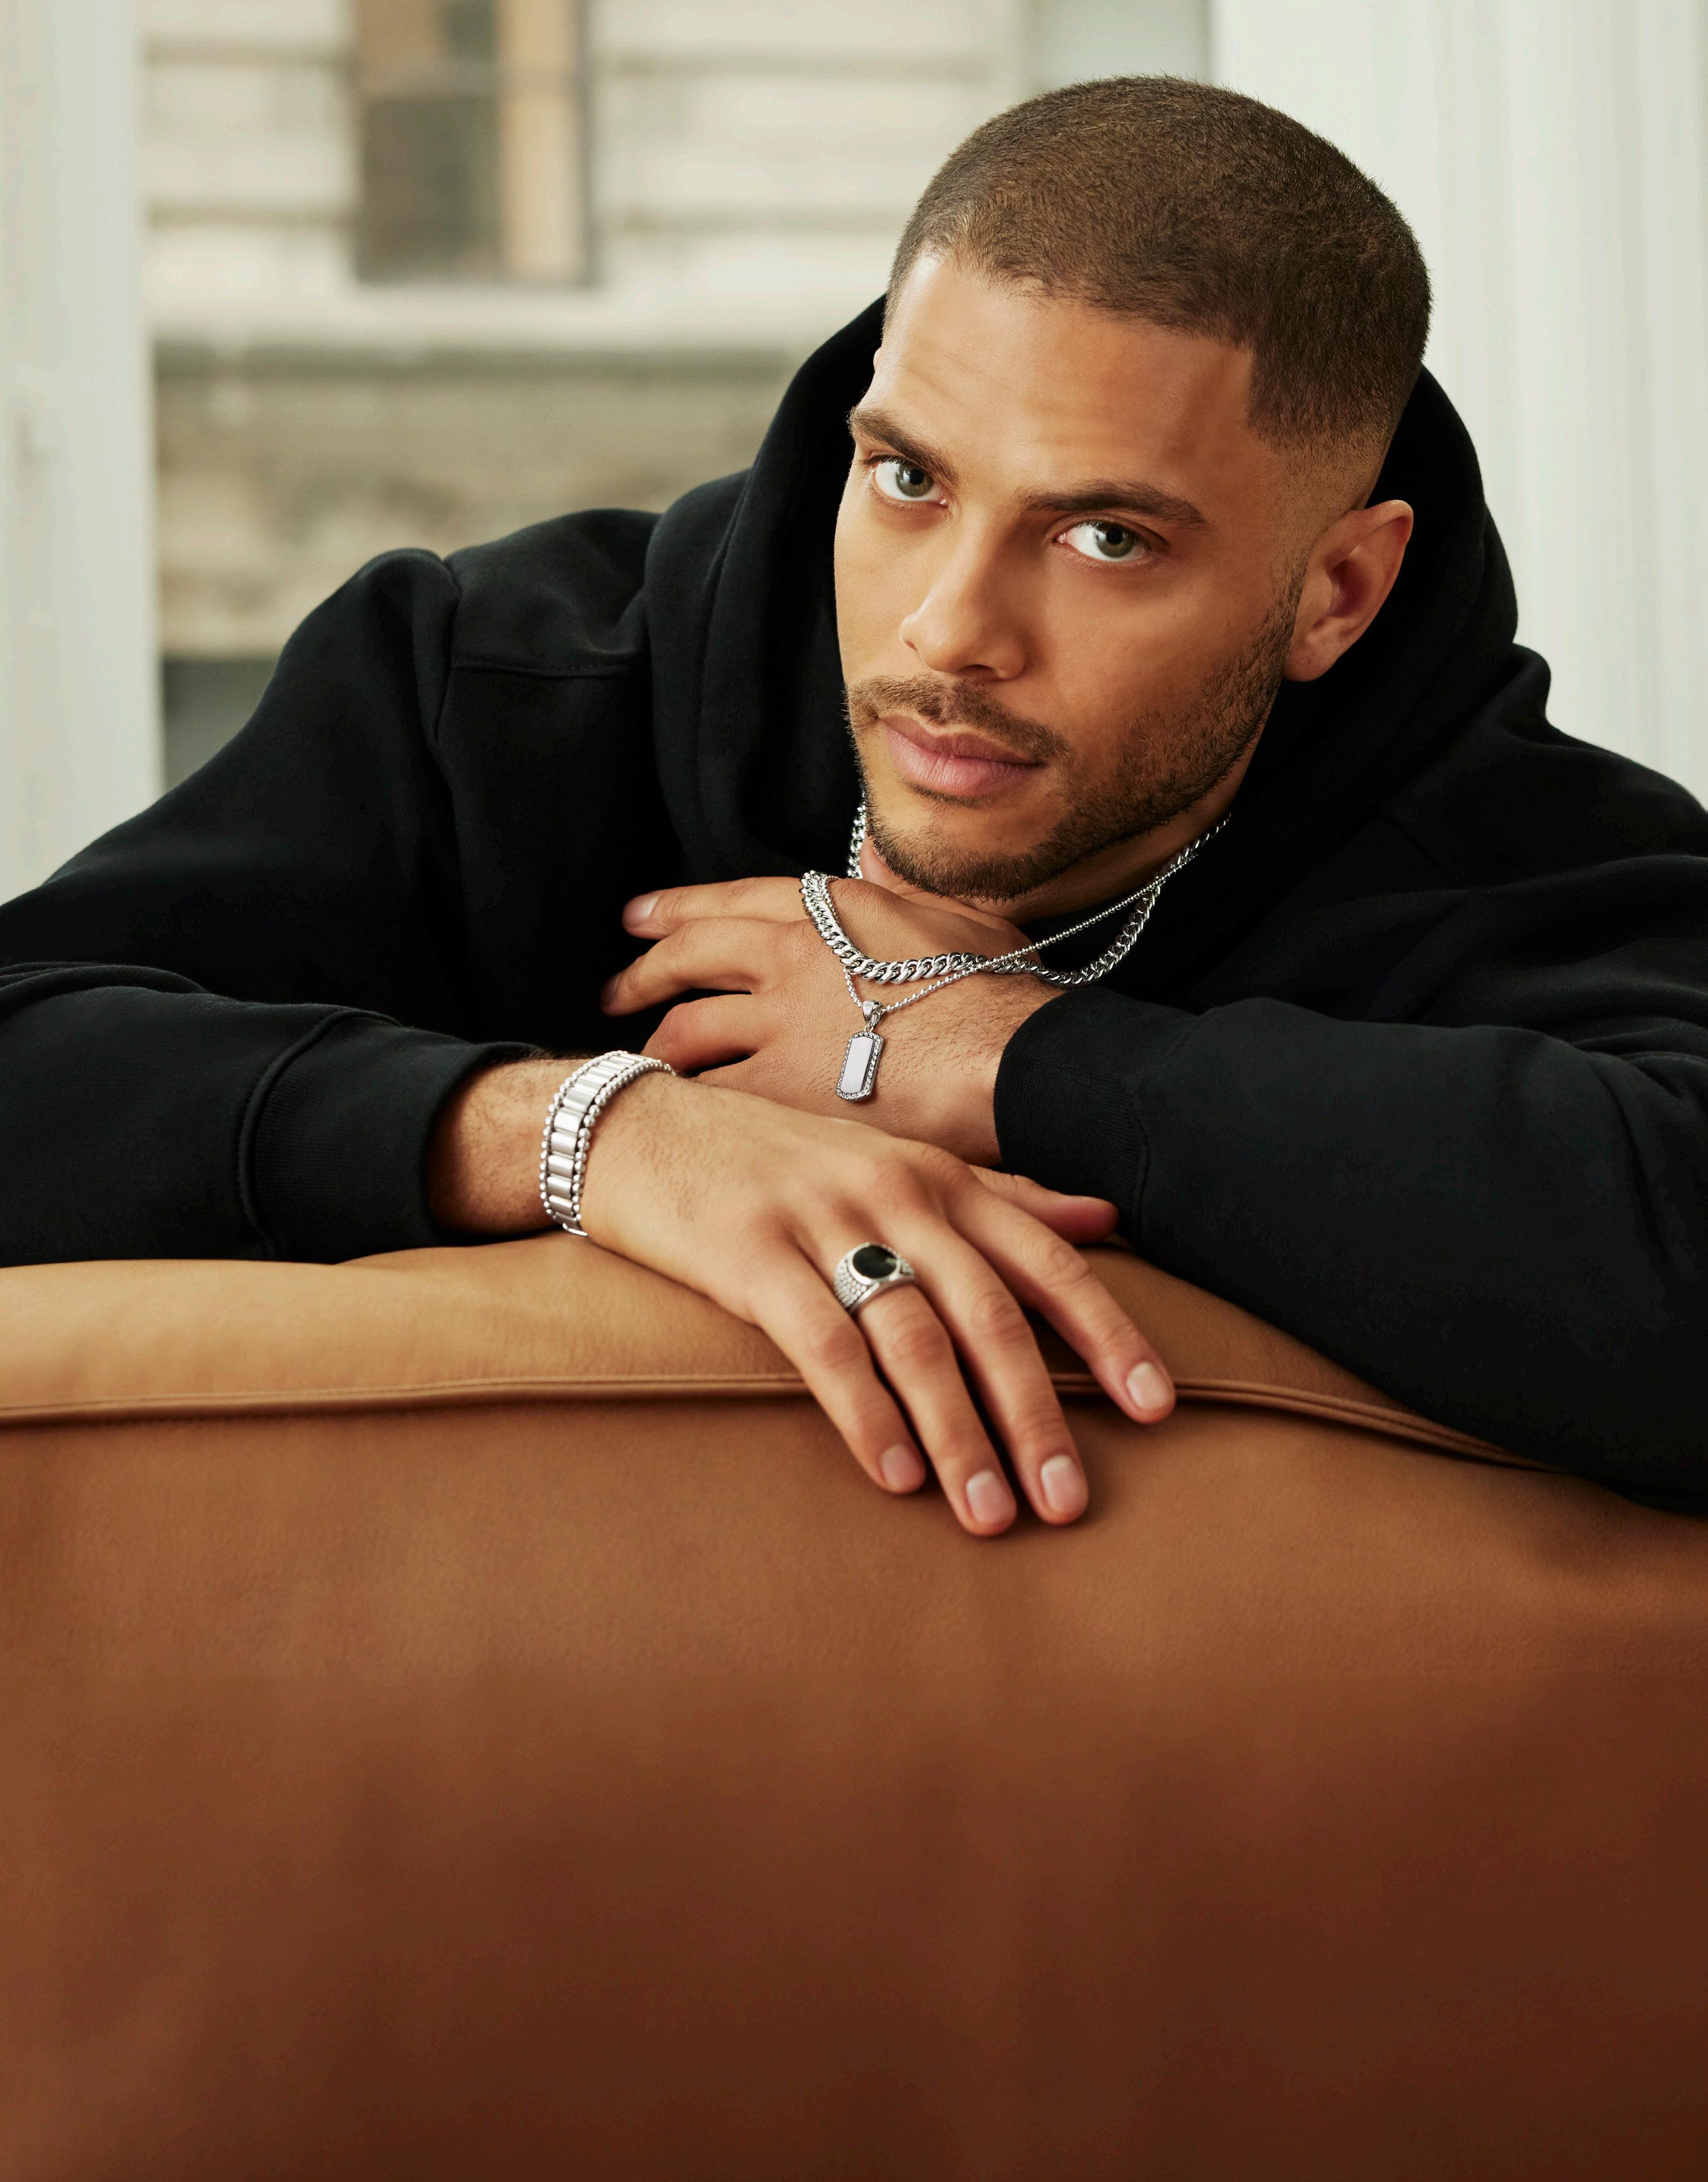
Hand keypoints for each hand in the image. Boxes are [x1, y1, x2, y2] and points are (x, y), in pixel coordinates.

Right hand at [428, 1060, 1175, 1537]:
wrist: (643, 1128)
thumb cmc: (778, 1161)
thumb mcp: (897, 1163)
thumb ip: (1003, 1193)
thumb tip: (1105, 1214)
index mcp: (940, 1178)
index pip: (1046, 1259)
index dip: (1107, 1332)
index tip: (1157, 1407)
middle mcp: (895, 1194)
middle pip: (990, 1312)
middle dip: (1038, 1412)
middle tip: (1069, 1501)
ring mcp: (823, 1221)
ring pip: (914, 1336)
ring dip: (959, 1434)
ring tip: (991, 1516)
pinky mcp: (752, 1255)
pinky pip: (825, 1344)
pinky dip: (866, 1413)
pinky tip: (894, 1476)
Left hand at [601, 876, 1057, 1163]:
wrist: (1009, 1057)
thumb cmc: (999, 994)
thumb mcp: (955, 920)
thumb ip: (901, 896)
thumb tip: (872, 868)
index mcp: (831, 910)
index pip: (733, 899)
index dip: (680, 907)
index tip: (644, 917)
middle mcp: (789, 957)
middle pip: (691, 955)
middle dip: (644, 969)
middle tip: (616, 988)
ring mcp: (778, 1023)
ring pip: (687, 1028)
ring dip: (656, 1043)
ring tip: (640, 1059)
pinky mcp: (780, 1090)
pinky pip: (709, 1094)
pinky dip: (685, 1102)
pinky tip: (675, 1115)